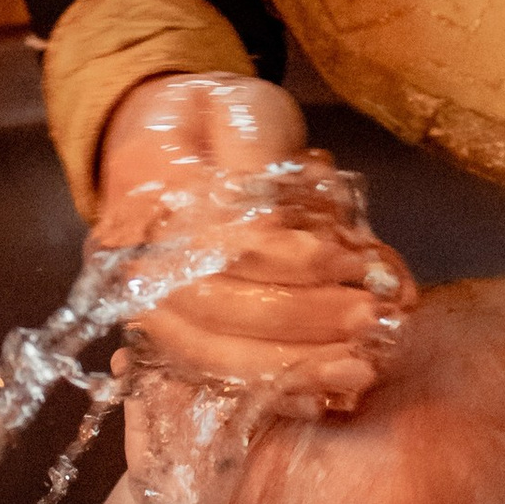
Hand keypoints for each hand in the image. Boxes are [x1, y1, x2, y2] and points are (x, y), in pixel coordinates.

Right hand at [89, 72, 413, 413]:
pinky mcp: (170, 335)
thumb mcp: (243, 109)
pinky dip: (271, 389)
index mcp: (145, 193)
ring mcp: (145, 302)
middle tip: (371, 319)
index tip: (351, 262)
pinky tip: (324, 395)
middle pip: (212, 310)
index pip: (217, 243)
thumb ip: (261, 156)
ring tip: (361, 367)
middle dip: (299, 321)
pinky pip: (213, 378)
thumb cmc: (218, 117)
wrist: (171, 138)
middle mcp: (133, 257)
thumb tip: (287, 226)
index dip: (287, 262)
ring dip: (290, 368)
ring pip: (209, 355)